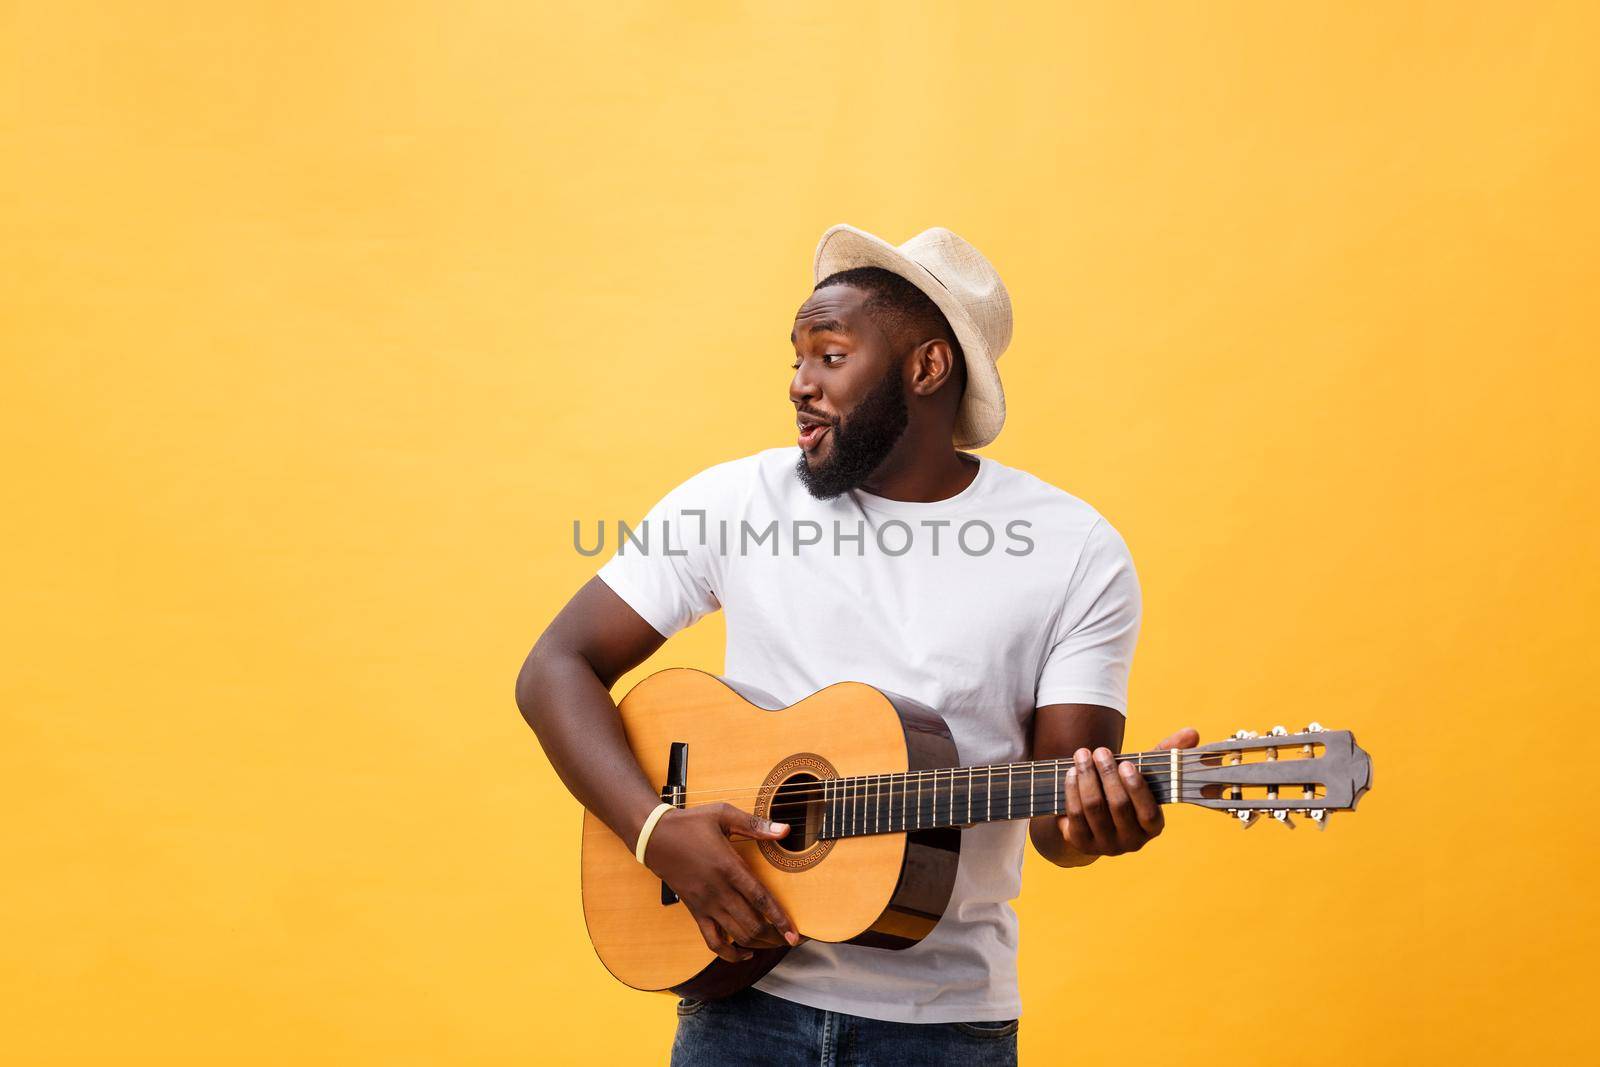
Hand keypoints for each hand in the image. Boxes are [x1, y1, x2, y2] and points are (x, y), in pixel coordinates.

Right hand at [641, 802, 801, 962]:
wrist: (654, 837)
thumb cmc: (690, 823)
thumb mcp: (723, 814)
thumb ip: (755, 824)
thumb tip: (784, 830)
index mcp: (729, 867)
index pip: (760, 899)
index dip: (780, 918)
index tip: (794, 934)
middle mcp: (719, 891)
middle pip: (752, 924)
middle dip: (775, 937)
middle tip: (790, 940)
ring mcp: (706, 904)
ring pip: (736, 935)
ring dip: (758, 944)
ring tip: (775, 944)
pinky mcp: (695, 911)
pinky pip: (712, 941)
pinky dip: (729, 954)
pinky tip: (744, 953)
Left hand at [1057, 728, 1199, 856]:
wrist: (1095, 821)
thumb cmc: (1126, 791)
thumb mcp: (1145, 775)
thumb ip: (1167, 754)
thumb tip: (1192, 732)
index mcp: (1153, 828)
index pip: (1148, 813)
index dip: (1136, 789)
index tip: (1126, 763)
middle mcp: (1131, 842)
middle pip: (1118, 806)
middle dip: (1107, 775)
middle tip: (1099, 751)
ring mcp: (1105, 845)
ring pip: (1093, 808)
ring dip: (1086, 778)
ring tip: (1082, 755)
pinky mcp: (1082, 843)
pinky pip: (1075, 814)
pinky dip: (1072, 790)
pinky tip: (1071, 772)